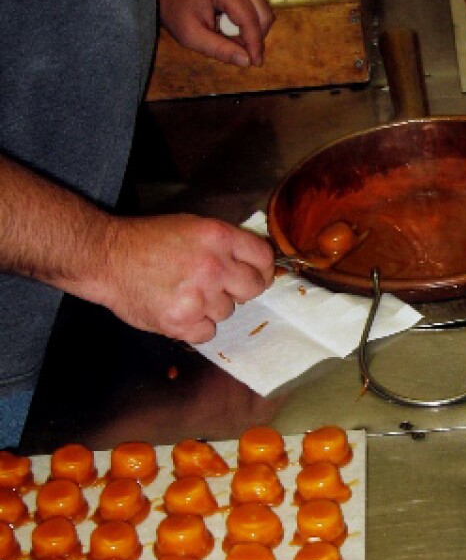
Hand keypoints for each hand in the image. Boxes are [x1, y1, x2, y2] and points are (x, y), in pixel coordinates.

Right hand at [98, 213, 275, 343]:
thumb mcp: (191, 226)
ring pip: (228, 312)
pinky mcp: (182, 321)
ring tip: (185, 293)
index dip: (262, 268)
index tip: (256, 274)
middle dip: (241, 289)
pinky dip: (196, 327)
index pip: (263, 257)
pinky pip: (208, 332)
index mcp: (218, 237)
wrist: (107, 258)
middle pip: (254, 288)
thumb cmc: (146, 241)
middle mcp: (213, 266)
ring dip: (212, 307)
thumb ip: (223, 243)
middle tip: (220, 287)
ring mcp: (198, 296)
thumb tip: (252, 262)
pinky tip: (179, 310)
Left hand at [157, 0, 273, 67]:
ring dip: (252, 32)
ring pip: (263, 12)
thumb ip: (219, 49)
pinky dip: (249, 25)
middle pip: (263, 14)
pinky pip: (257, 10)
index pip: (249, 18)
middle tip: (236, 50)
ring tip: (229, 37)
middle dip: (255, 37)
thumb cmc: (176, 11)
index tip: (255, 63)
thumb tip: (247, 61)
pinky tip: (231, 29)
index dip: (255, 43)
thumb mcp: (191, 36)